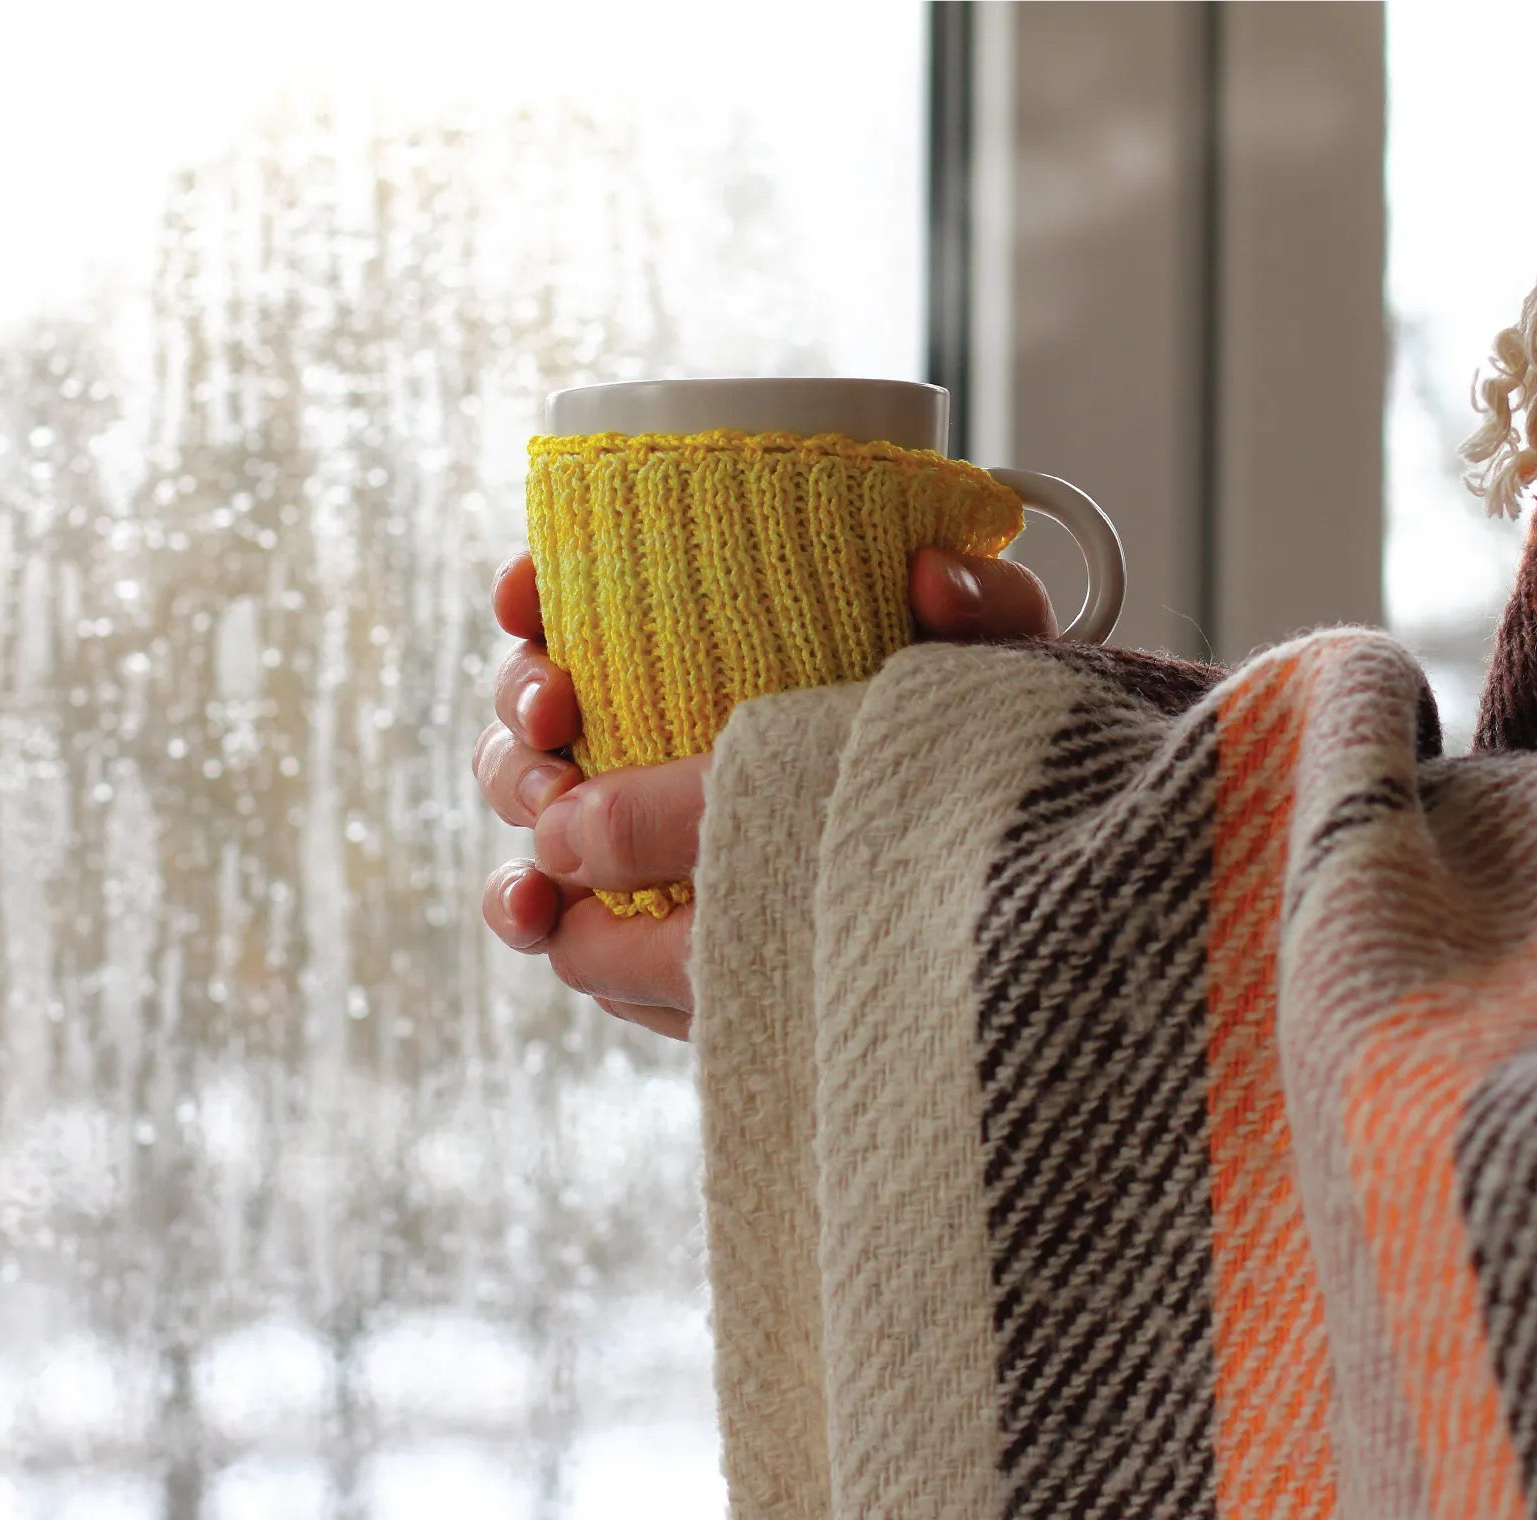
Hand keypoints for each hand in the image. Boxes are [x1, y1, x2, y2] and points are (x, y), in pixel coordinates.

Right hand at [474, 546, 1056, 1039]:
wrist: (1021, 907)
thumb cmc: (996, 763)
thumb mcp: (1009, 679)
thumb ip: (989, 612)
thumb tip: (928, 575)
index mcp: (714, 643)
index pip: (590, 593)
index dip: (537, 587)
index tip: (531, 599)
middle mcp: (657, 727)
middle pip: (540, 701)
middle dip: (523, 701)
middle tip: (561, 714)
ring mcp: (641, 833)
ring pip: (531, 805)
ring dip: (516, 806)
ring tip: (548, 814)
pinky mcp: (644, 927)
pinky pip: (561, 920)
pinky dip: (532, 911)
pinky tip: (544, 917)